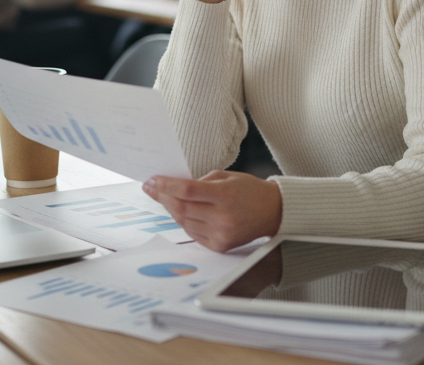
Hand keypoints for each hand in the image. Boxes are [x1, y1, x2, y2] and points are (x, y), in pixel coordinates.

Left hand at [143, 170, 281, 252]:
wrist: (273, 212)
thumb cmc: (249, 190)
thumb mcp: (227, 177)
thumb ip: (201, 181)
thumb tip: (173, 187)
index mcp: (225, 195)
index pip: (187, 190)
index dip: (166, 186)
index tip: (152, 180)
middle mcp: (223, 217)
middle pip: (182, 208)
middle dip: (162, 197)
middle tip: (151, 188)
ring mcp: (221, 234)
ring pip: (184, 222)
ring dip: (171, 209)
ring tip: (165, 198)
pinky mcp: (220, 246)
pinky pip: (193, 233)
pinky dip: (184, 221)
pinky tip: (182, 212)